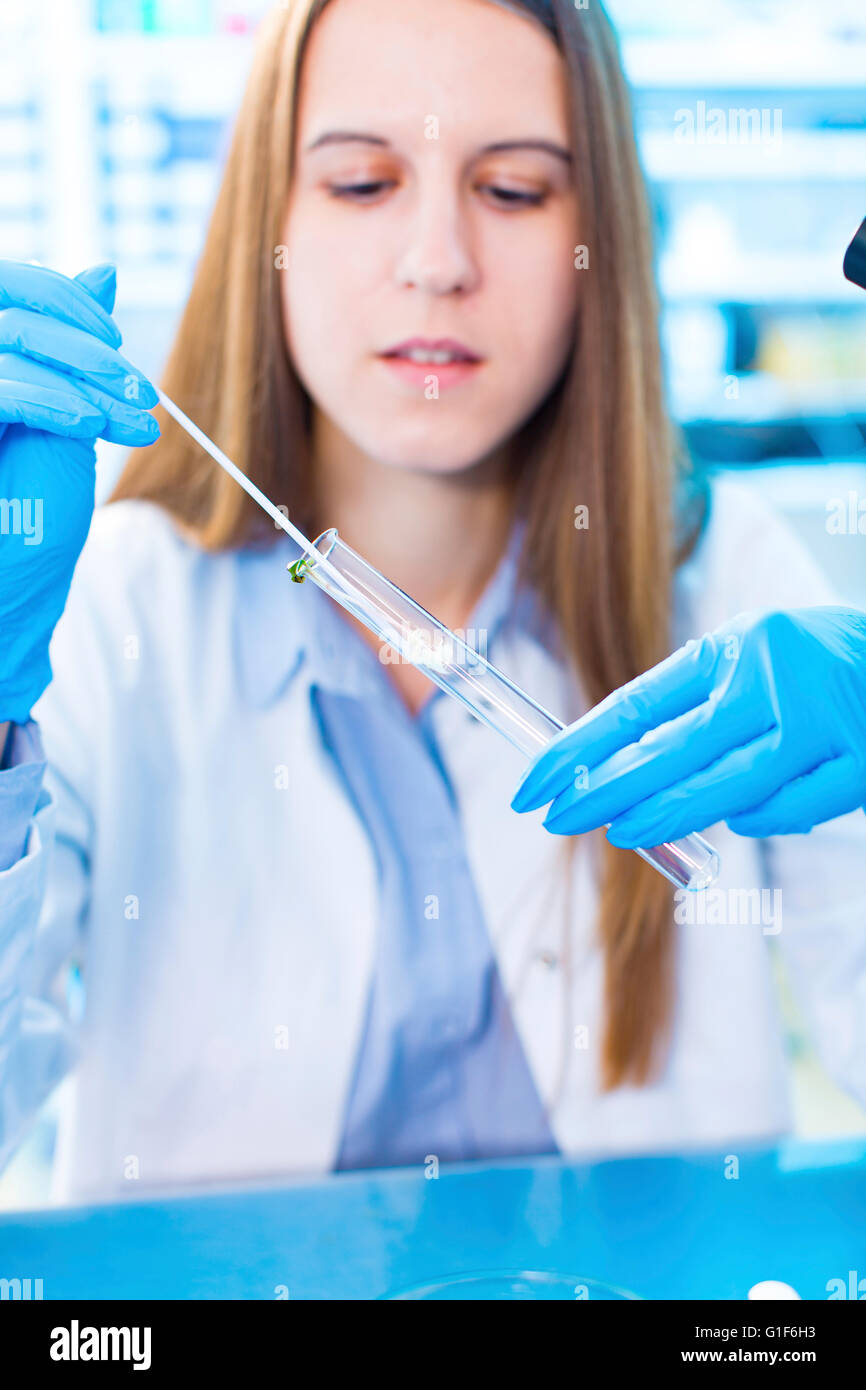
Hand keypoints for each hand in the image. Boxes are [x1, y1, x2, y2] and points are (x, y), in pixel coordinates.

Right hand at [0, 260, 158, 722]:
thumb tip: (104, 271)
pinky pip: (0, 388)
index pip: (12, 288)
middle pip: (14, 315)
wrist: (7, 591)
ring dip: (82, 375)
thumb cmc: (30, 510)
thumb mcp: (66, 416)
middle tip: (141, 393)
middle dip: (90, 350)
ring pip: (10, 343)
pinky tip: (88, 423)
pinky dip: (49, 399)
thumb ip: (74, 348)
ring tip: (128, 415)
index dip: (66, 302)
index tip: (118, 347)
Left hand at [510, 607, 865, 841]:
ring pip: (732, 788)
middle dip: (607, 790)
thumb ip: (695, 706)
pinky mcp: (862, 761)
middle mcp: (774, 677)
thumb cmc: (811, 661)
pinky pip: (795, 808)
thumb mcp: (748, 658)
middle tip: (554, 817)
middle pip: (674, 750)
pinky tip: (738, 822)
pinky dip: (765, 818)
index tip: (534, 780)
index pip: (640, 703)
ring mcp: (822, 723)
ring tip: (619, 831)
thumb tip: (622, 770)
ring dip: (669, 814)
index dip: (580, 747)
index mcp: (734, 646)